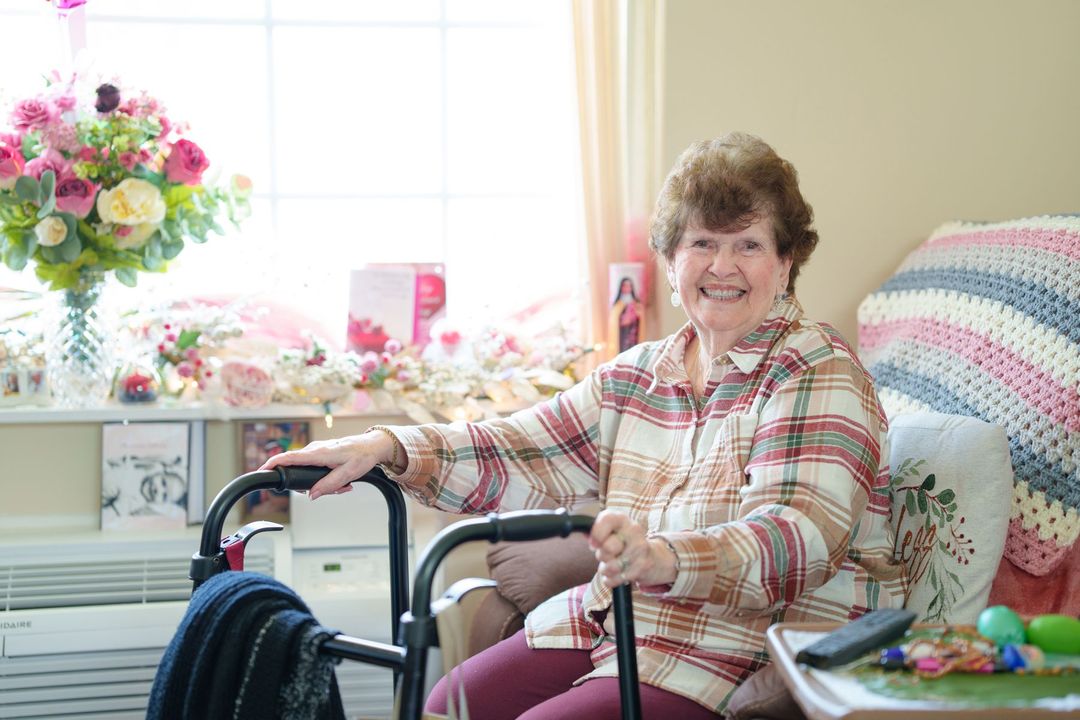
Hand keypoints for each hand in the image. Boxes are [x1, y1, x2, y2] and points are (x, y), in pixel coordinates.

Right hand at [258, 431, 395, 500]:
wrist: (372, 446)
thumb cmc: (362, 456)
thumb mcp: (347, 474)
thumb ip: (329, 485)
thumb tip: (311, 495)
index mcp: (319, 453)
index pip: (290, 457)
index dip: (273, 463)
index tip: (262, 470)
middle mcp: (315, 449)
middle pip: (297, 468)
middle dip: (307, 484)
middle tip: (332, 490)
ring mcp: (317, 450)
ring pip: (307, 471)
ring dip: (321, 482)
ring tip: (342, 486)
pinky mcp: (321, 453)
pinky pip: (314, 468)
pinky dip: (324, 478)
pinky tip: (342, 482)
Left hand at [589, 509, 677, 588]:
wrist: (651, 556)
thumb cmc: (623, 542)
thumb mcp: (610, 531)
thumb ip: (594, 531)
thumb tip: (586, 535)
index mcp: (622, 519)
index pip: (606, 520)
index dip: (596, 535)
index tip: (594, 544)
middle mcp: (634, 530)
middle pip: (608, 548)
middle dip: (602, 555)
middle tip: (607, 554)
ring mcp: (640, 549)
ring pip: (611, 567)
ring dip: (606, 569)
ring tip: (612, 564)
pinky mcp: (642, 567)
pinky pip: (615, 579)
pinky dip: (612, 580)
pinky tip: (618, 573)